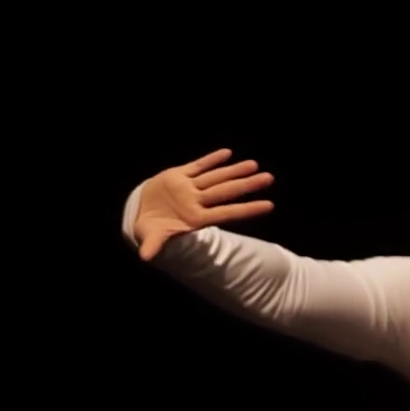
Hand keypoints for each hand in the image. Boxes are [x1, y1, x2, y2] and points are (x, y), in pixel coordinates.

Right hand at [133, 148, 274, 260]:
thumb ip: (152, 245)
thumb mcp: (150, 236)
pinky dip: (211, 159)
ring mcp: (189, 187)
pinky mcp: (178, 174)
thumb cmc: (150, 228)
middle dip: (247, 185)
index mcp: (195, 218)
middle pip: (226, 191)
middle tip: (269, 178)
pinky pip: (198, 165)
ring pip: (216, 177)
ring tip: (254, 164)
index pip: (227, 213)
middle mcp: (197, 201)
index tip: (270, 206)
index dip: (247, 209)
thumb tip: (145, 258)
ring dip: (233, 170)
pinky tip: (227, 153)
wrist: (139, 211)